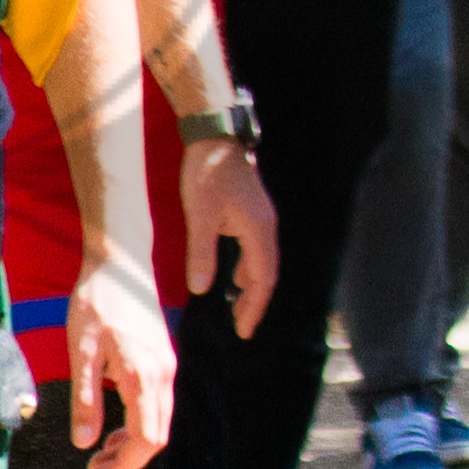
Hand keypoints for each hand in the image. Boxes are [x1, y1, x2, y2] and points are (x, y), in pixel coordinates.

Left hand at [65, 239, 175, 468]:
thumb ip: (85, 398)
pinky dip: (137, 425)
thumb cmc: (98, 299)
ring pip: (158, 422)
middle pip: (156, 437)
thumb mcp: (82, 350)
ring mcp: (166, 366)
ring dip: (131, 445)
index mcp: (144, 375)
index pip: (145, 440)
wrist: (121, 258)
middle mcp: (163, 375)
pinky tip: (112, 427)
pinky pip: (156, 405)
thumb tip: (85, 443)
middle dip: (126, 462)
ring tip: (99, 456)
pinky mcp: (161, 358)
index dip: (123, 467)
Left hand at [178, 131, 279, 337]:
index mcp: (258, 230)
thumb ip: (201, 253)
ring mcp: (262, 219)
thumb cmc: (207, 174)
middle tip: (242, 329)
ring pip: (263, 262)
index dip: (254, 308)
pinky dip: (249, 270)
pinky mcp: (253, 213)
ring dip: (253, 288)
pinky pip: (256, 250)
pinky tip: (236, 278)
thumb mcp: (200, 215)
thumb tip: (202, 290)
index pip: (263, 279)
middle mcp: (266, 227)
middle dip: (256, 303)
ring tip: (239, 310)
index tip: (243, 332)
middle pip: (268, 274)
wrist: (215, 137)